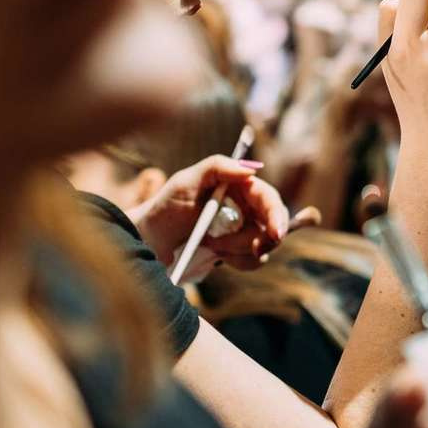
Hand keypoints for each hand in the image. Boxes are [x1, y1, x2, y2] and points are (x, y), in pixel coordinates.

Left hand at [132, 156, 302, 275]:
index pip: (267, 197)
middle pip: (273, 222)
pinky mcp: (238, 250)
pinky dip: (237, 260)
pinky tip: (217, 254)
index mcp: (238, 185)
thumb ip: (217, 167)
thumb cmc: (166, 207)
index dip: (276, 214)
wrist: (152, 240)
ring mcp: (243, 229)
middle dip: (264, 237)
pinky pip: (253, 260)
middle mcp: (245, 205)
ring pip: (263, 244)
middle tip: (253, 249)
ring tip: (211, 243)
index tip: (275, 234)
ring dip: (239, 249)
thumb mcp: (186, 182)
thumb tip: (251, 170)